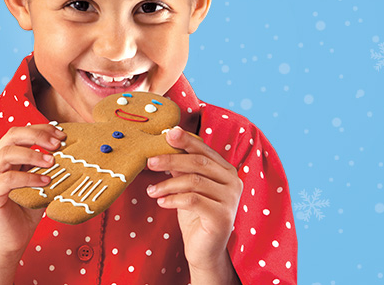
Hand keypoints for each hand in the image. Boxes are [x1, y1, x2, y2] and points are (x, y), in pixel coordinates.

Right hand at [0, 124, 64, 254]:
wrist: (11, 238)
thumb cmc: (26, 209)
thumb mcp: (37, 182)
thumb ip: (44, 166)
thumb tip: (68, 149)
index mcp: (1, 156)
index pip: (19, 132)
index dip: (40, 129)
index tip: (61, 135)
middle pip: (12, 136)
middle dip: (37, 136)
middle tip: (58, 144)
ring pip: (7, 154)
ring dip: (33, 155)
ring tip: (53, 162)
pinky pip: (8, 179)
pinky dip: (29, 178)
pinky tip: (46, 182)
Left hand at [145, 127, 241, 279]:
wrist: (204, 249)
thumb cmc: (195, 215)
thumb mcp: (187, 187)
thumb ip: (181, 168)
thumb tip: (165, 143)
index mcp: (226, 171)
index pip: (204, 150)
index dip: (186, 140)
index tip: (167, 133)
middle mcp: (233, 182)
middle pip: (198, 163)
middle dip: (170, 160)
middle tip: (149, 162)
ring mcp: (230, 200)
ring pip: (193, 181)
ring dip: (167, 184)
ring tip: (151, 191)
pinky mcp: (223, 217)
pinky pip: (193, 200)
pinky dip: (173, 199)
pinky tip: (161, 202)